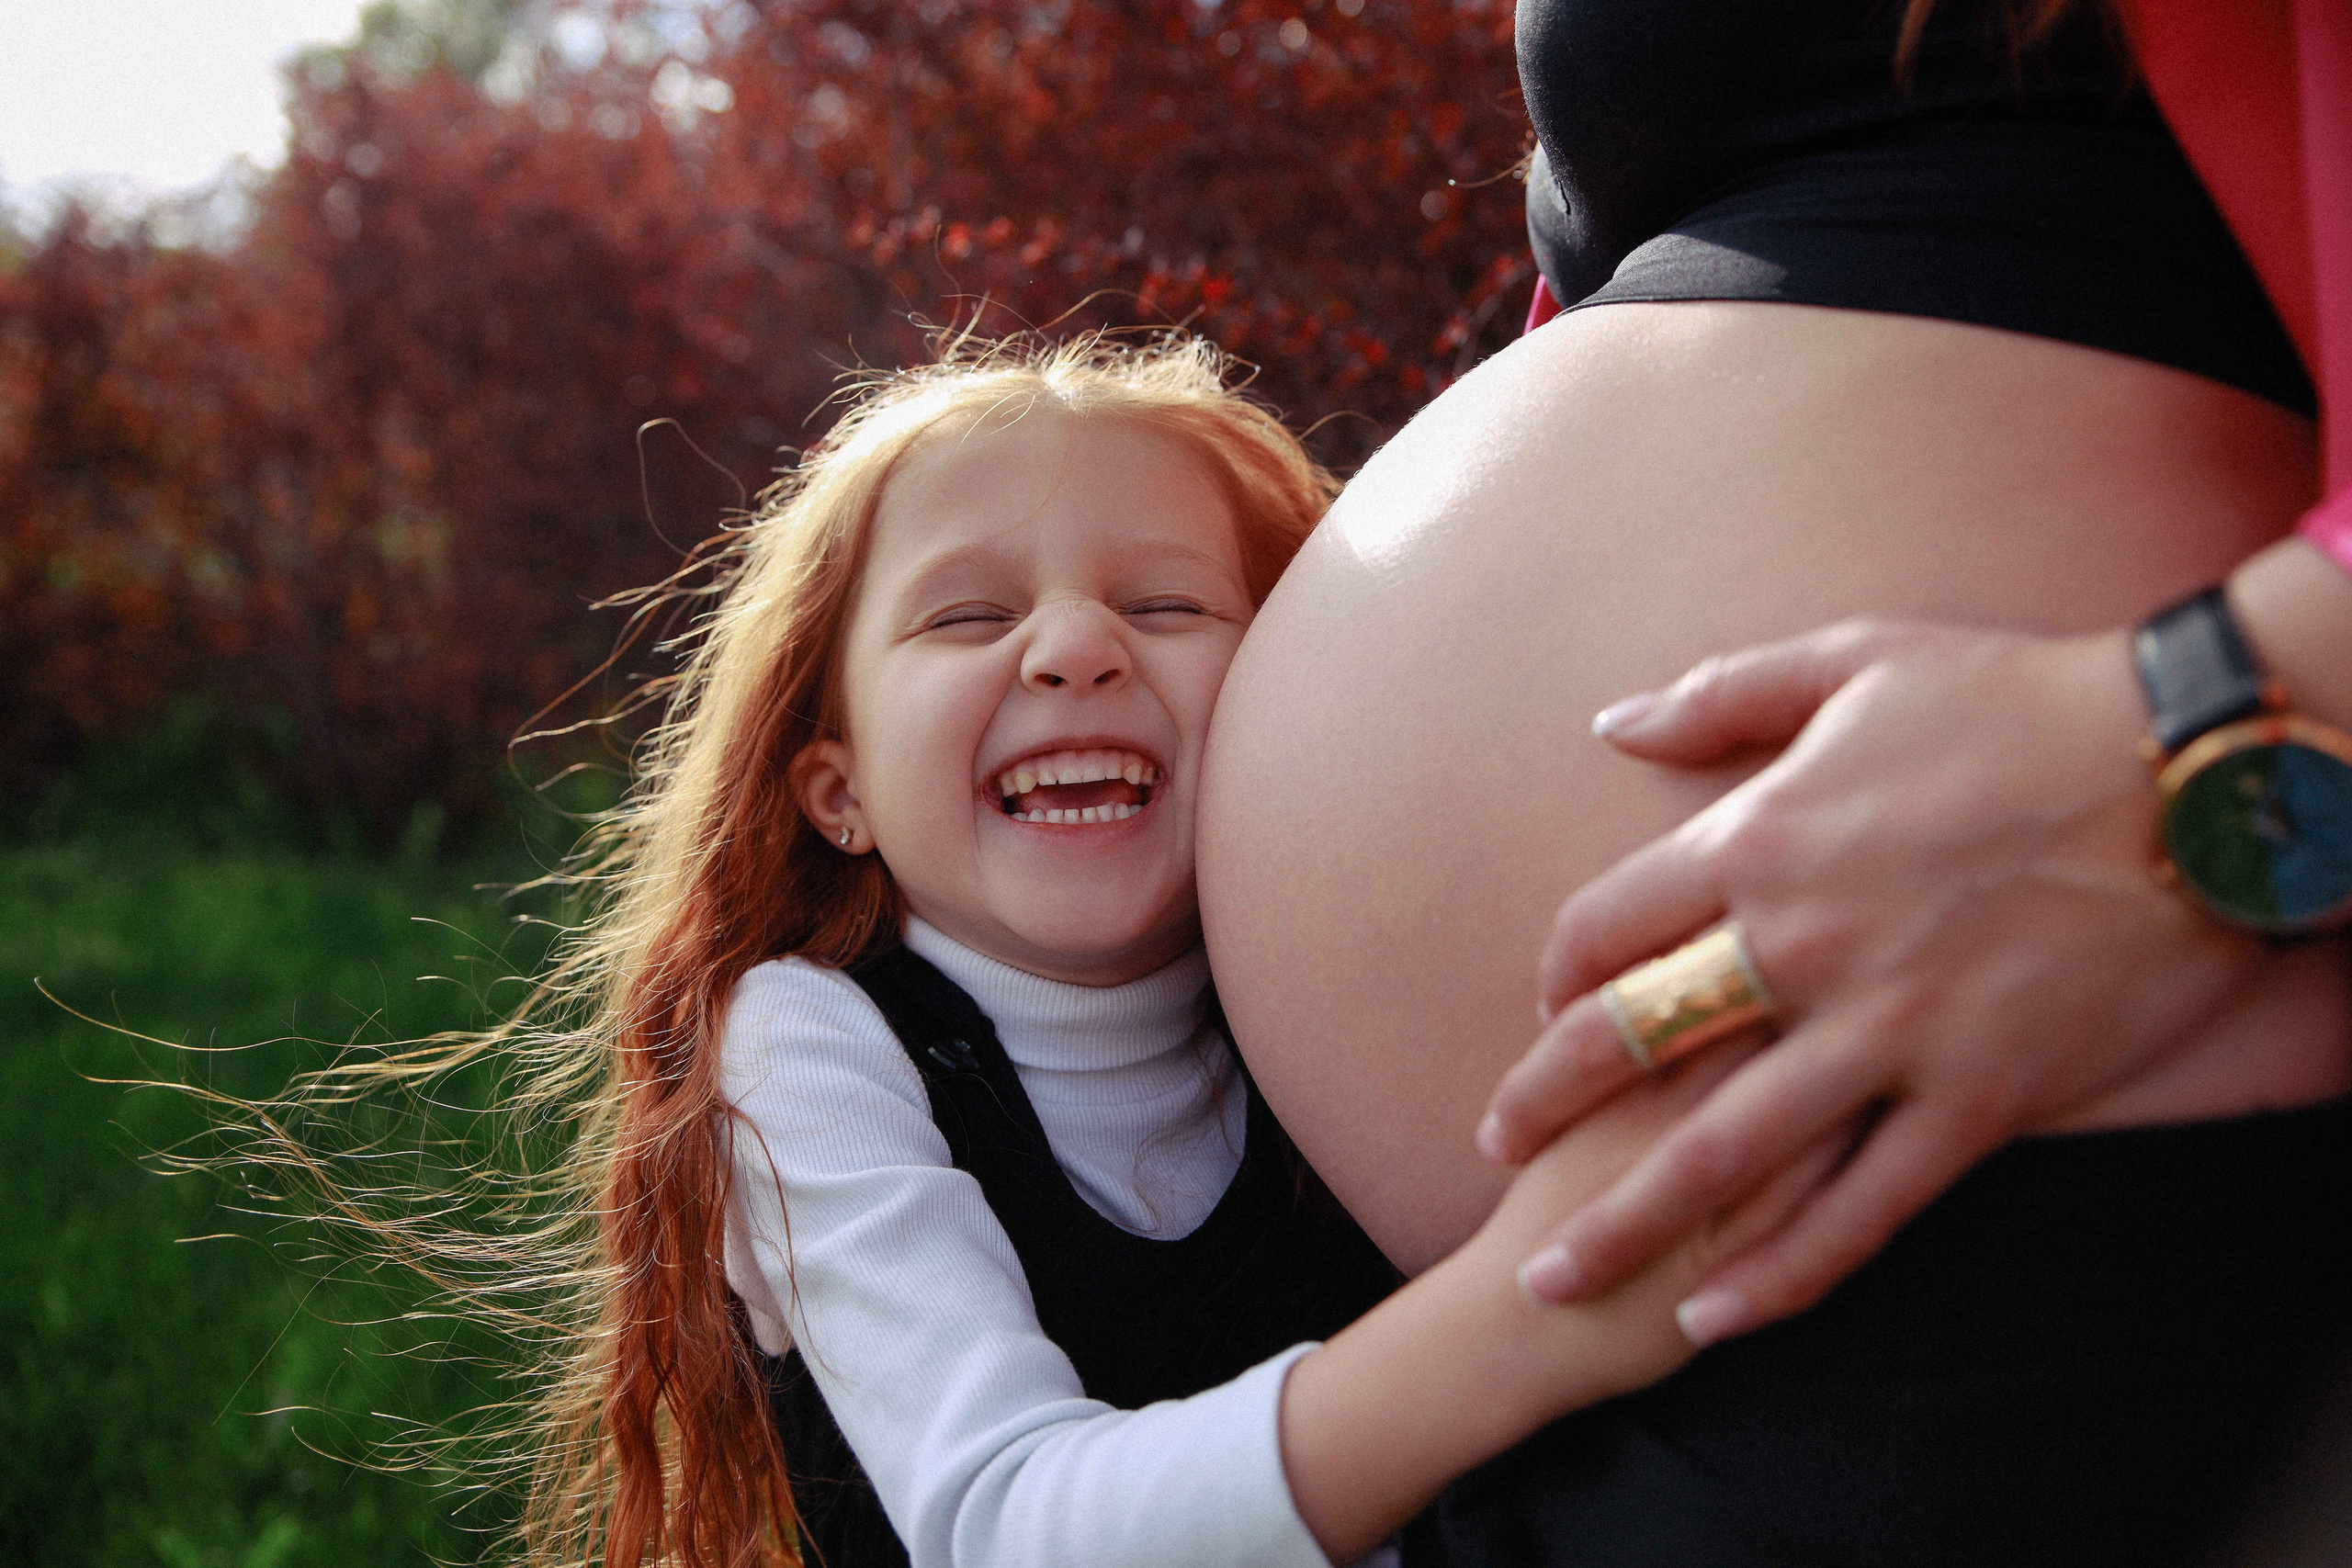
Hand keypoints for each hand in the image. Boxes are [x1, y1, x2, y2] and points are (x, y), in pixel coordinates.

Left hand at [1476, 618, 2264, 1343]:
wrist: (2196, 771)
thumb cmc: (2023, 700)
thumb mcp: (1857, 659)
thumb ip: (1723, 695)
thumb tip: (1611, 725)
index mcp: (1763, 842)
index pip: (1608, 925)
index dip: (1561, 975)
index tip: (1547, 1009)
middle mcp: (1803, 945)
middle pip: (1631, 1044)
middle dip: (1544, 1106)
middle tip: (1492, 1152)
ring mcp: (1889, 1032)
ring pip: (1721, 1152)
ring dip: (1625, 1225)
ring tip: (1554, 1280)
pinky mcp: (1978, 1099)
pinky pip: (1861, 1210)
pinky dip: (1781, 1273)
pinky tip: (1712, 1320)